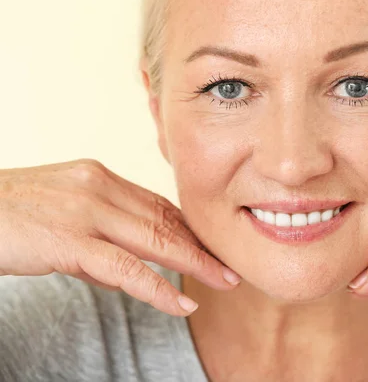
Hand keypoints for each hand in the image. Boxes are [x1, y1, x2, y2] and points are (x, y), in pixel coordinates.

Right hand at [0, 159, 240, 316]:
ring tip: (224, 282)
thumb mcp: (63, 210)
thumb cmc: (10, 214)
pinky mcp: (71, 241)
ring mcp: (87, 212)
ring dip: (195, 264)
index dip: (191, 228)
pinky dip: (158, 288)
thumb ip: (99, 230)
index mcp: (100, 178)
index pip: (159, 204)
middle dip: (203, 245)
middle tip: (232, 265)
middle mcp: (99, 187)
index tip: (214, 246)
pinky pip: (126, 268)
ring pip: (156, 240)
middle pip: (166, 219)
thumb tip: (129, 264)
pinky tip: (181, 303)